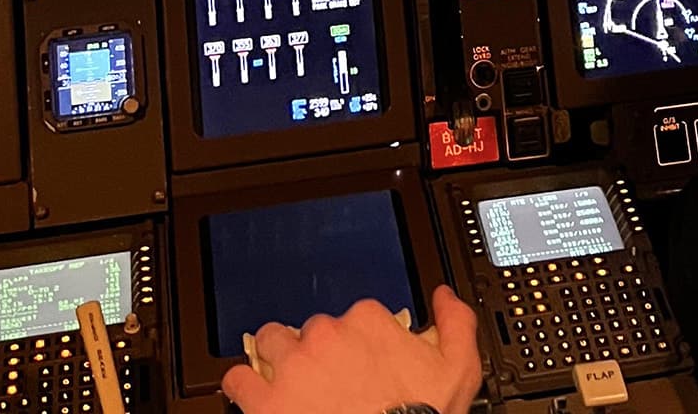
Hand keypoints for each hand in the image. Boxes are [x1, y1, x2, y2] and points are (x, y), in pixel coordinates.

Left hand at [221, 286, 483, 413]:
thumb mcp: (458, 370)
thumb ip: (456, 323)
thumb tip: (444, 297)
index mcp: (369, 323)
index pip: (357, 314)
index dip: (359, 337)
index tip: (363, 355)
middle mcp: (328, 336)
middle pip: (313, 328)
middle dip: (319, 349)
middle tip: (330, 376)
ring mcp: (294, 366)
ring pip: (270, 342)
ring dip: (276, 357)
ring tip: (286, 378)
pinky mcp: (267, 400)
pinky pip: (239, 379)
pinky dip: (243, 385)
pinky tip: (253, 394)